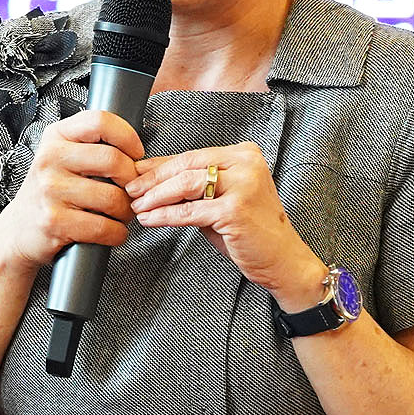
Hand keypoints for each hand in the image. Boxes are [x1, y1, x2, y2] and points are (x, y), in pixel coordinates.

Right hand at [0, 110, 143, 274]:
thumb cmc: (49, 194)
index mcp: (56, 137)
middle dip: (132, 181)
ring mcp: (50, 190)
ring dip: (126, 212)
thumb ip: (91, 146)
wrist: (17, 232)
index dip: (128, 137)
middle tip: (131, 191)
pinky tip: (111, 231)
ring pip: (113, 198)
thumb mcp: (62, 158)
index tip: (135, 154)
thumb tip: (135, 152)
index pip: (100, 121)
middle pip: (113, 160)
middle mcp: (50, 159)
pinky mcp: (55, 221)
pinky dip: (117, 233)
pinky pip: (105, 228)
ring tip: (120, 214)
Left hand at [125, 143, 328, 310]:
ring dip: (155, 196)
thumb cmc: (251, 231)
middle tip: (130, 189)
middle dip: (152, 179)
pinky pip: (189, 211)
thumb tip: (151, 180)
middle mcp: (246, 164)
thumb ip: (193, 187)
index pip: (191, 155)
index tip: (136, 173)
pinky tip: (149, 219)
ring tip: (137, 205)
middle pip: (186, 166)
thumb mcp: (221, 200)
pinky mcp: (235, 210)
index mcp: (244, 154)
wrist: (283, 260)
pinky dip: (164, 216)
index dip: (159, 165)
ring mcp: (243, 186)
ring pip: (185, 184)